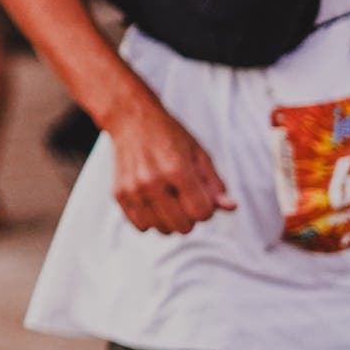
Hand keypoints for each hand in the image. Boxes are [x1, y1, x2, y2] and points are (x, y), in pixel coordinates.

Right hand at [102, 97, 235, 234]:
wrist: (132, 119)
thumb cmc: (168, 134)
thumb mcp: (199, 153)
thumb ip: (214, 183)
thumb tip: (230, 207)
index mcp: (176, 169)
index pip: (202, 213)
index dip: (208, 208)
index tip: (202, 196)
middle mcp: (152, 181)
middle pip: (183, 226)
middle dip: (190, 216)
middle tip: (186, 198)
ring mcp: (133, 189)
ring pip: (162, 230)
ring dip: (170, 220)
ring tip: (170, 201)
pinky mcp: (119, 194)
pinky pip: (140, 226)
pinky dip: (150, 220)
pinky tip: (154, 203)